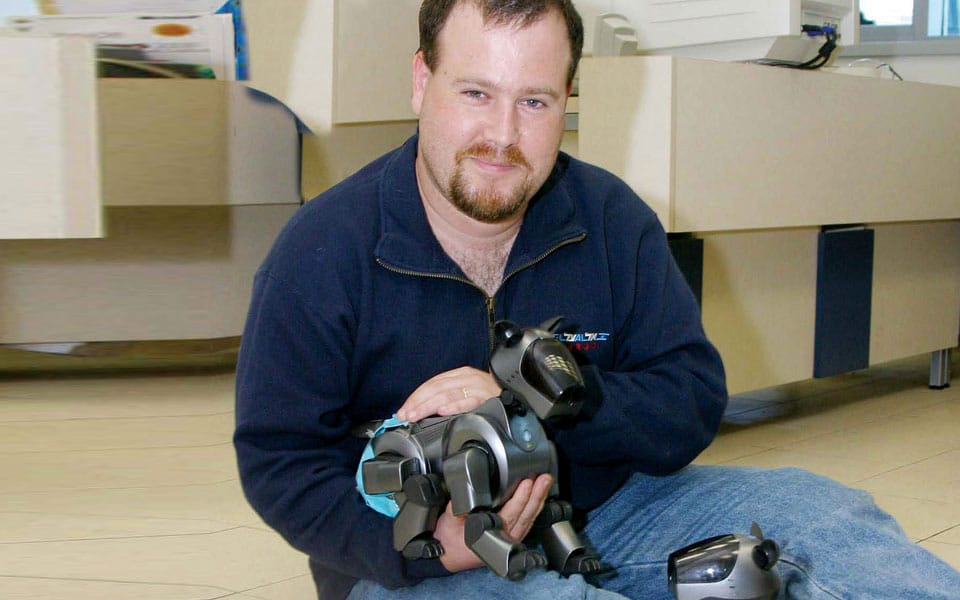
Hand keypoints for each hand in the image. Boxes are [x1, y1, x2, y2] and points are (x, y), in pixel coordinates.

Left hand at [396, 366, 500, 421]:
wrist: (518, 395)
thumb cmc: (491, 396)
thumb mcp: (467, 392)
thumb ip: (448, 398)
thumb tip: (424, 412)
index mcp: (460, 375)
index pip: (432, 383)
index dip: (415, 397)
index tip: (403, 410)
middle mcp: (468, 378)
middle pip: (436, 389)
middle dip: (418, 403)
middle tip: (405, 415)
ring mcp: (478, 387)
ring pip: (448, 395)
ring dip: (429, 406)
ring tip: (416, 415)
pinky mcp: (488, 398)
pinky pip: (469, 401)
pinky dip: (454, 406)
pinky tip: (443, 411)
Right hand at [434, 474, 553, 572]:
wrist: (447, 554)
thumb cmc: (450, 539)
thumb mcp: (450, 520)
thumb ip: (460, 506)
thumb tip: (468, 491)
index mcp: (491, 536)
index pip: (510, 515)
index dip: (520, 498)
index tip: (527, 483)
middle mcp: (504, 539)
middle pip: (525, 516)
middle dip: (536, 495)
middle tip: (544, 479)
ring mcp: (510, 538)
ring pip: (529, 518)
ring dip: (538, 499)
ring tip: (545, 483)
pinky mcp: (512, 535)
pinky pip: (528, 521)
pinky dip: (535, 507)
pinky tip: (539, 496)